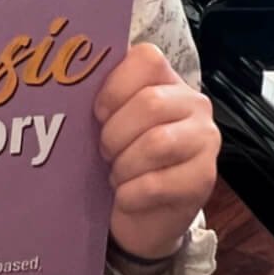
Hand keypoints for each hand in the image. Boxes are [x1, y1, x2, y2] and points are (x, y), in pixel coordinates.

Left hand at [94, 44, 219, 261]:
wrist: (144, 215)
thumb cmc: (123, 157)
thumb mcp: (112, 122)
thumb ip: (103, 98)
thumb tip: (68, 83)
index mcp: (167, 80)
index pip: (146, 59)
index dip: (114, 87)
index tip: (98, 113)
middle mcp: (194, 104)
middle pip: (150, 103)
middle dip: (115, 133)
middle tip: (104, 152)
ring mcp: (205, 140)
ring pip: (156, 143)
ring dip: (124, 165)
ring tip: (116, 175)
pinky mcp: (204, 179)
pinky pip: (157, 183)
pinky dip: (130, 194)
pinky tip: (126, 196)